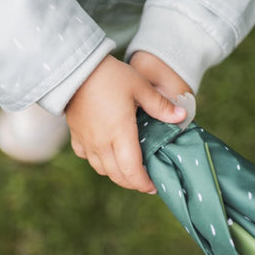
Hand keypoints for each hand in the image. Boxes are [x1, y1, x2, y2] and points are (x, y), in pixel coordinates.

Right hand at [65, 54, 186, 192]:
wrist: (72, 67)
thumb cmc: (109, 75)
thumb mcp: (139, 87)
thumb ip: (161, 106)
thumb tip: (182, 116)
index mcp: (120, 134)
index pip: (132, 171)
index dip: (143, 184)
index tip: (153, 187)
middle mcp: (102, 143)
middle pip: (118, 176)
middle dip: (133, 183)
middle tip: (145, 182)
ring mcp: (87, 142)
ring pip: (102, 170)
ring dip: (117, 175)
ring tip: (129, 171)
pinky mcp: (76, 136)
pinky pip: (88, 158)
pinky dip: (100, 163)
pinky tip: (106, 155)